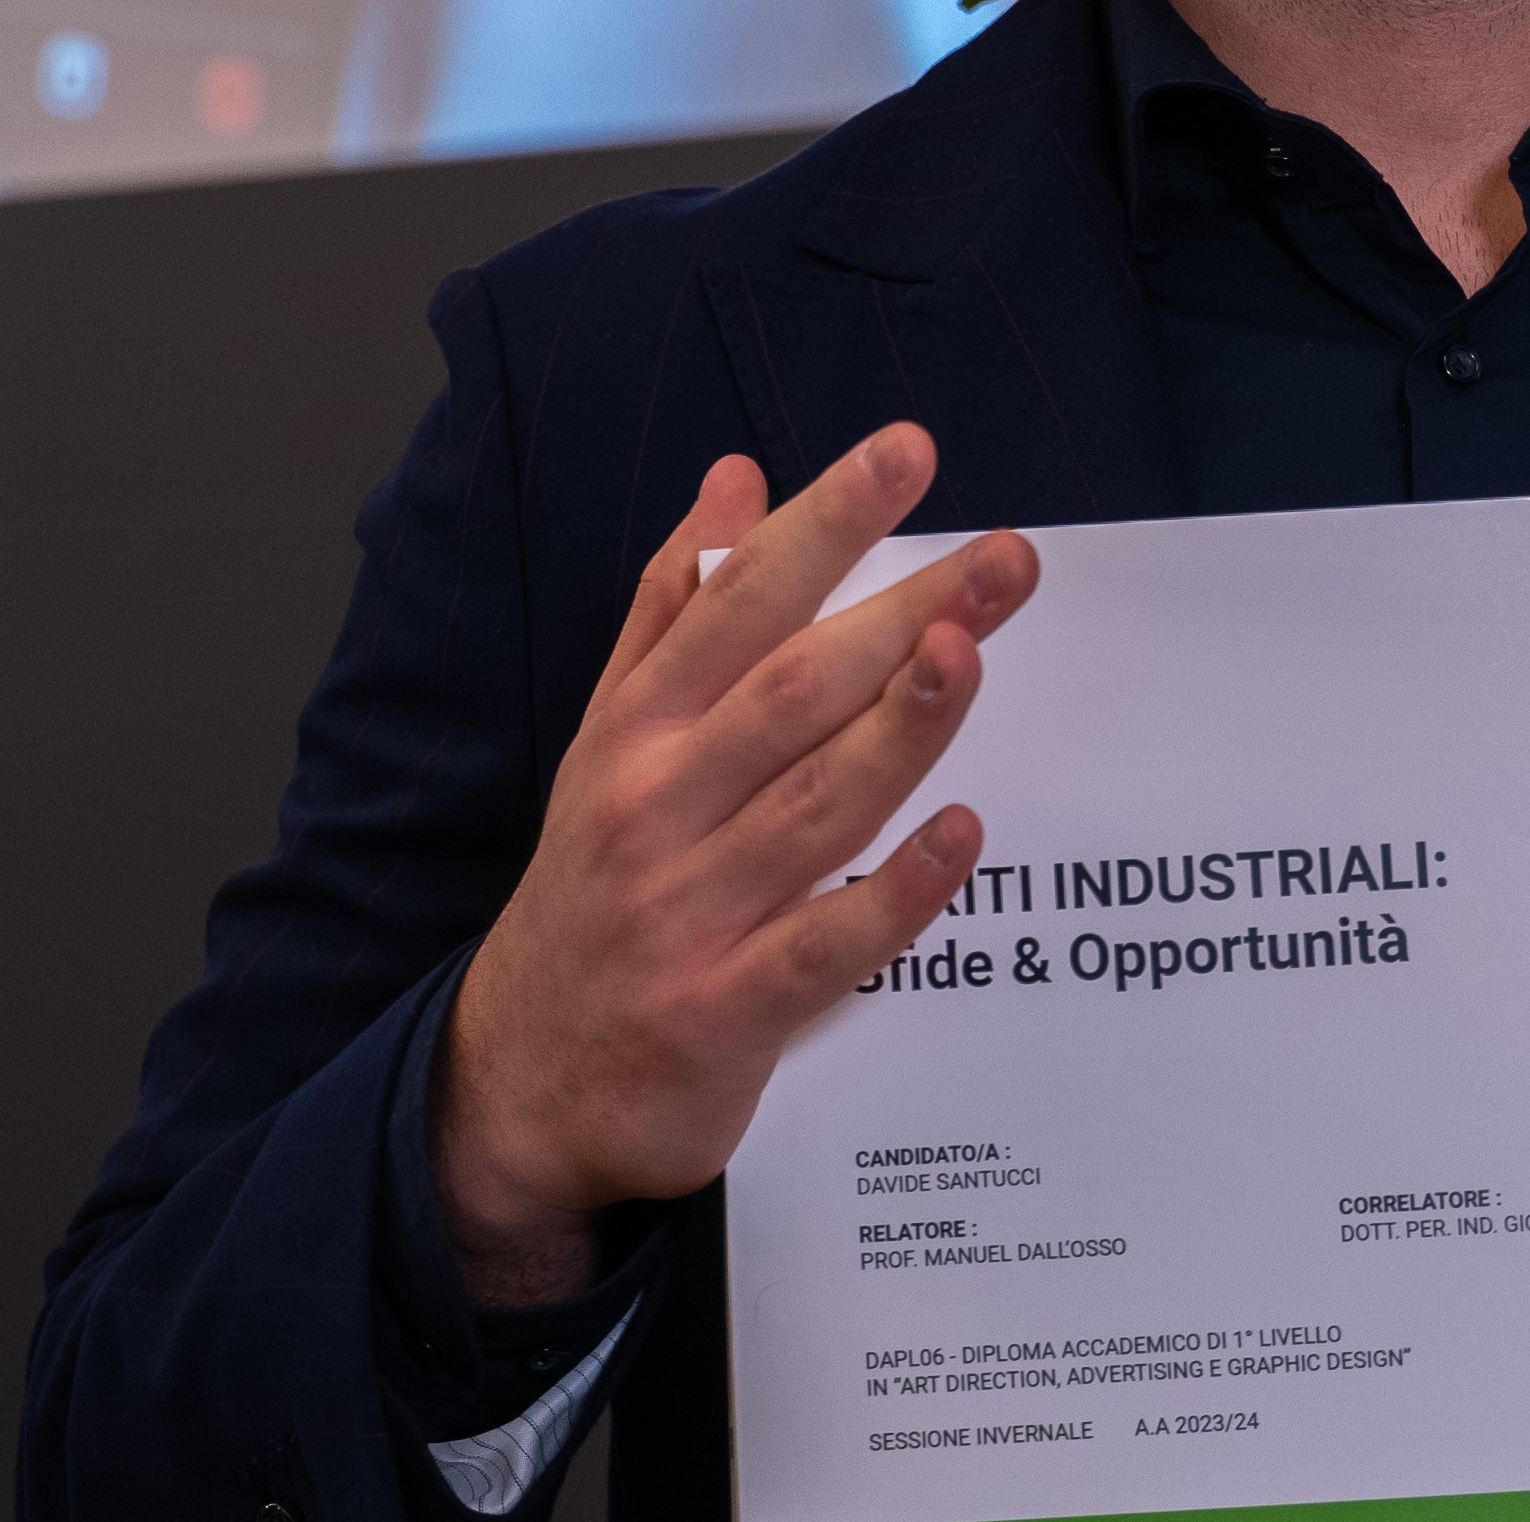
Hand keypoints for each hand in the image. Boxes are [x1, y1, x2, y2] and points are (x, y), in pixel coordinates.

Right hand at [431, 426, 1040, 1300]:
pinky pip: (824, 948)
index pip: (738, 600)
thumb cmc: (595, 880)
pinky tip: (961, 836)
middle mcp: (659, 806)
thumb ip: (674, 606)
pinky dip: (893, 894)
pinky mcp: (724, 1012)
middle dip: (903, 616)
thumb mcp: (612, 734)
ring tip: (971, 653)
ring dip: (898, 729)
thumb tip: (737, 478)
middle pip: (793, 692)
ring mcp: (691, 912)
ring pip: (812, 806)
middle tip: (1008, 559)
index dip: (824, 524)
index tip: (906, 452)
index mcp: (637, 726)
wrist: (521, 1078)